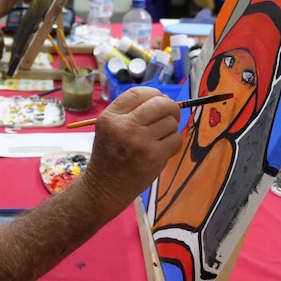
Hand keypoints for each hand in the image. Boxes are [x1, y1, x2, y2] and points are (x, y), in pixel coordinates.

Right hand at [81, 87, 181, 210]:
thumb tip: (164, 100)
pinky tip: (161, 150)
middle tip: (170, 117)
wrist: (104, 187)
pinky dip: (173, 144)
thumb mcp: (108, 128)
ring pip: (171, 122)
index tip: (159, 101)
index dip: (154, 94)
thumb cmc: (109, 155)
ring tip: (158, 138)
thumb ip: (130, 112)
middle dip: (170, 108)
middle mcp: (123, 126)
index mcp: (110, 117)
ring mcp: (140, 141)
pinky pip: (176, 140)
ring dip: (170, 129)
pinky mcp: (153, 156)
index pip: (139, 93)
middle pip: (160, 104)